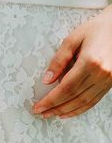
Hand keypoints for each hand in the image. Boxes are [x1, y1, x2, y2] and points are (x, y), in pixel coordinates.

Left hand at [33, 3, 111, 118]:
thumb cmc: (96, 29)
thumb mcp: (73, 39)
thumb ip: (59, 60)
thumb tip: (47, 80)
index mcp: (90, 61)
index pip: (66, 88)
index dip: (50, 100)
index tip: (38, 107)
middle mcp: (101, 74)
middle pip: (74, 97)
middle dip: (55, 107)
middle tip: (42, 113)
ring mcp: (108, 80)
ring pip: (84, 102)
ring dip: (66, 111)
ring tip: (52, 114)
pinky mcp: (110, 83)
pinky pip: (93, 101)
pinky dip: (79, 109)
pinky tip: (68, 112)